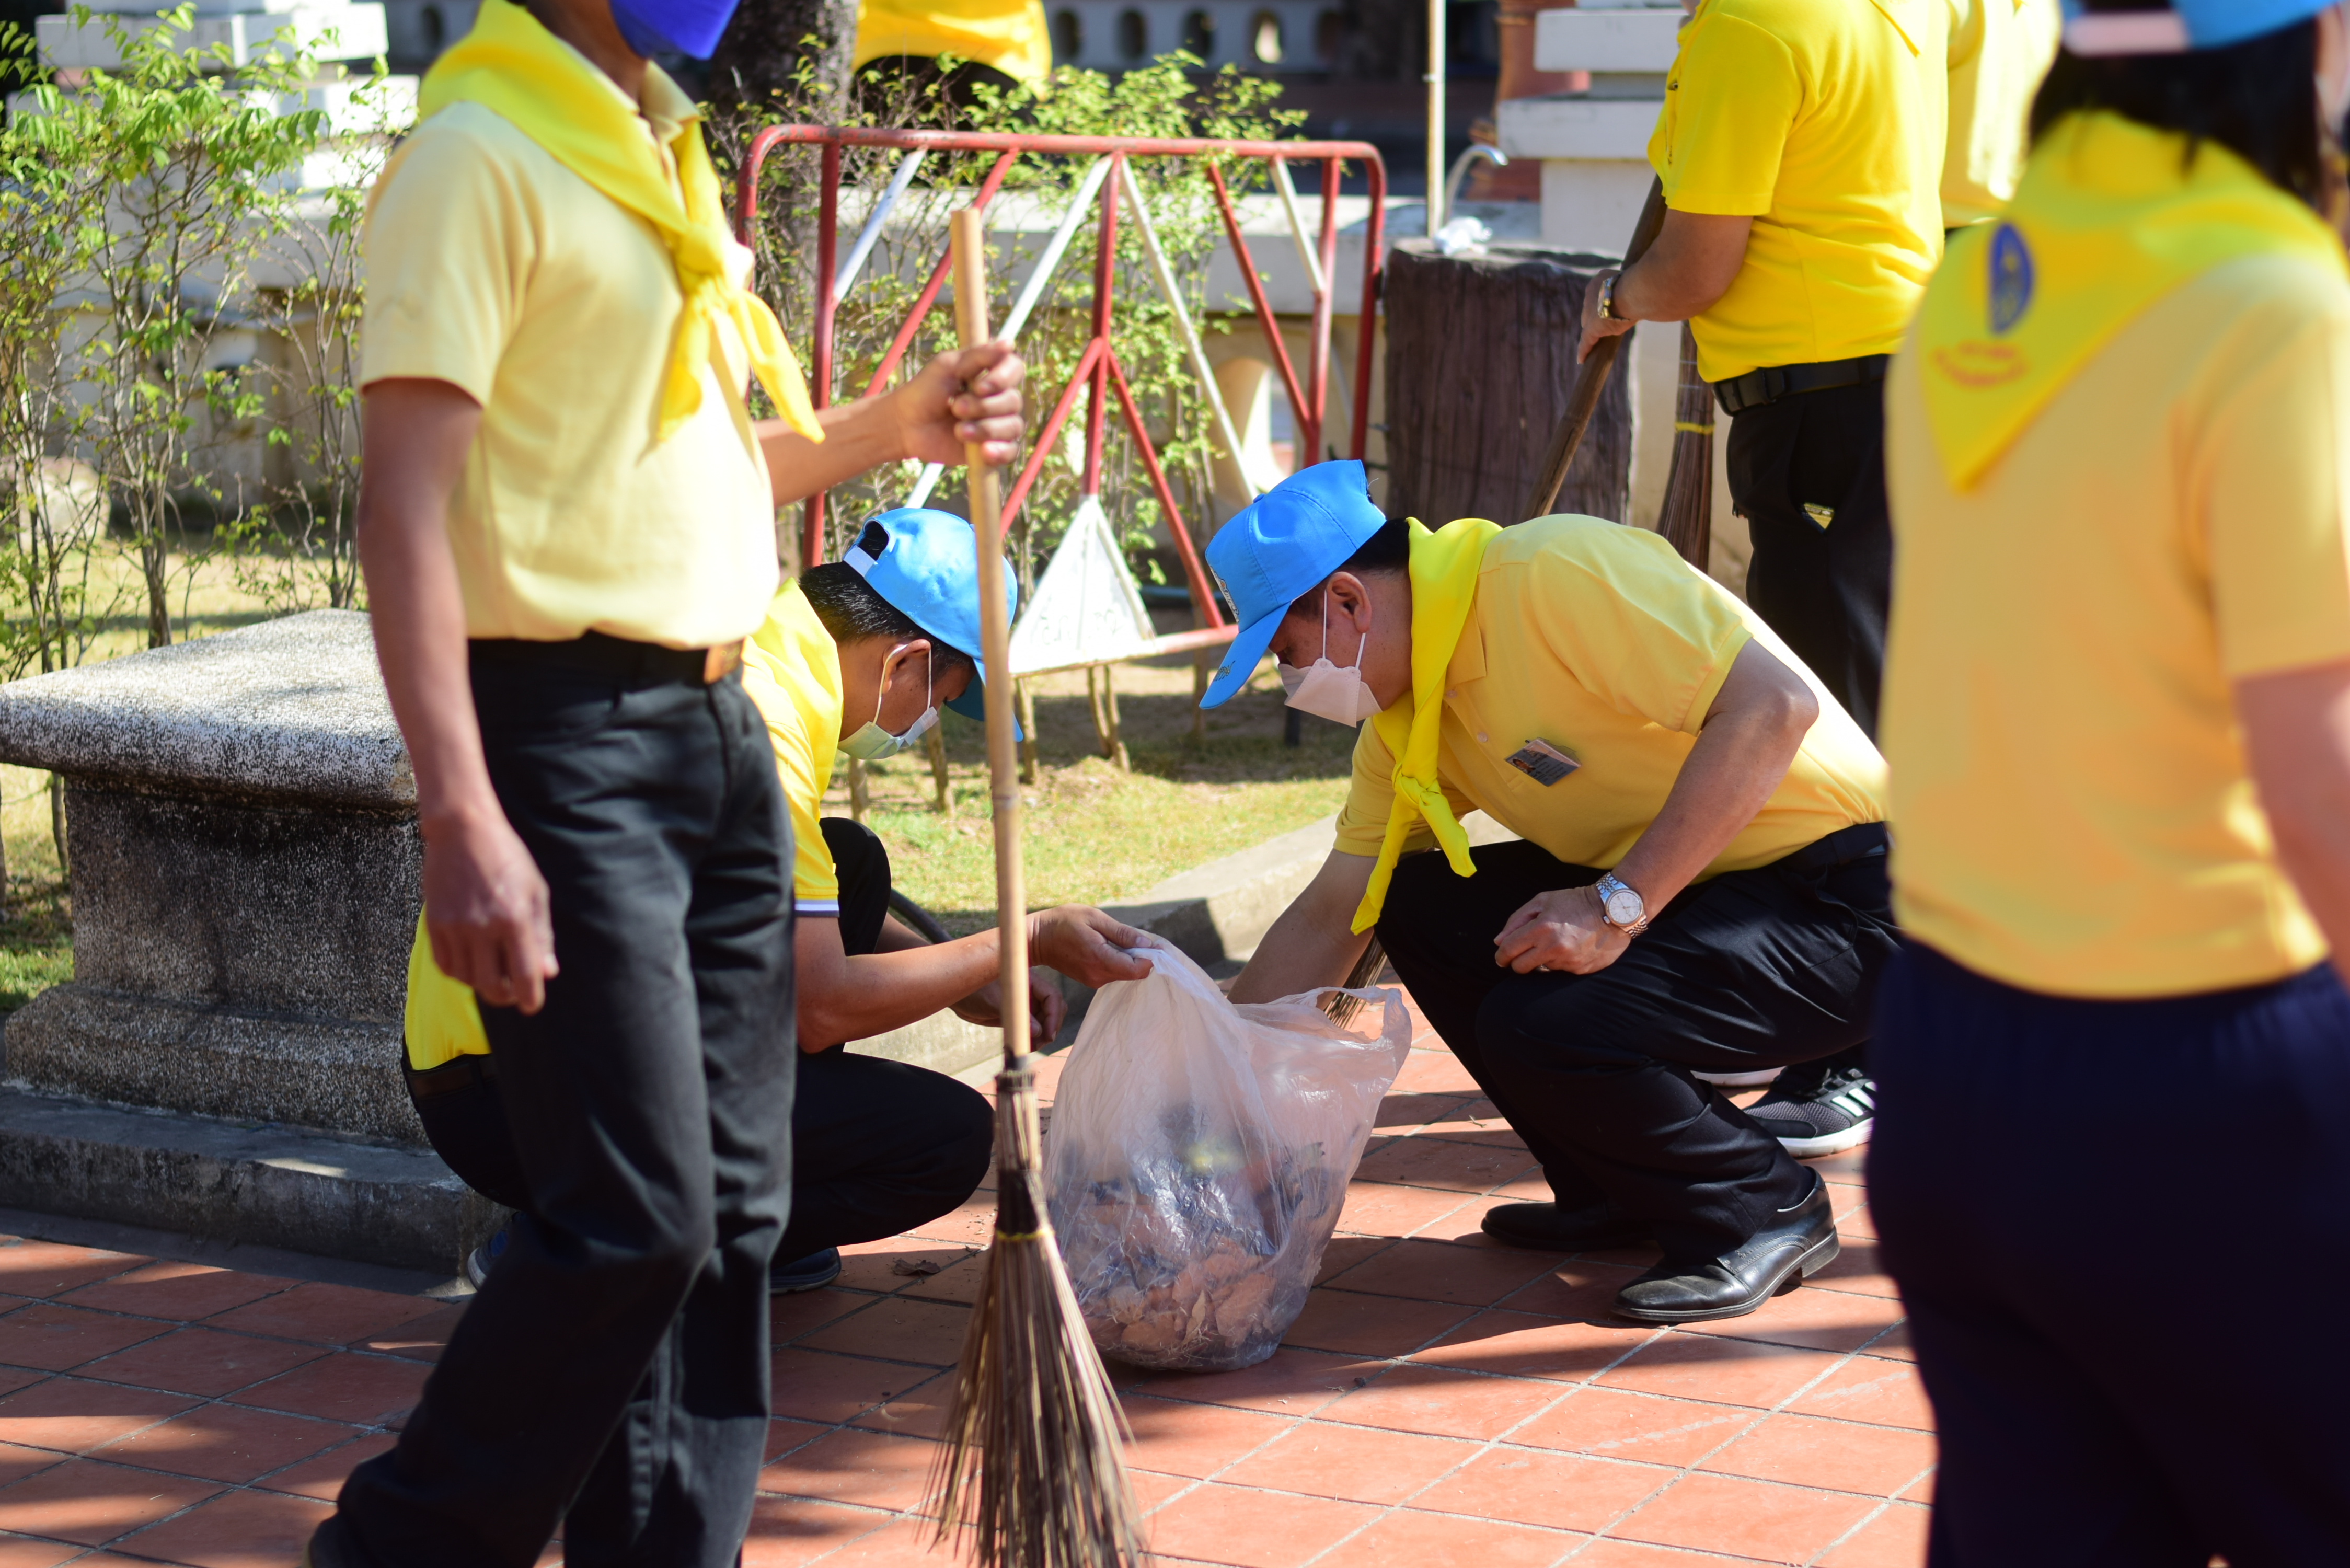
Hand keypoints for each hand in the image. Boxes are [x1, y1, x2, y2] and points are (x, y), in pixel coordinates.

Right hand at [422, 805, 558, 1011]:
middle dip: (506, 997)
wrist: (463, 830)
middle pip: (492, 986)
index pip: (524, 976)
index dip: (530, 998)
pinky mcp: (435, 924)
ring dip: (483, 985)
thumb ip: (542, 935)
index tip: (532, 1004)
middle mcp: (483, 927)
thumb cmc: (507, 858)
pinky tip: (472, 965)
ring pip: (468, 979)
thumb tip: (547, 973)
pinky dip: (460, 974)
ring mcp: (455, 926)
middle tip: (513, 994)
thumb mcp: (536, 891)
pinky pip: (446, 965)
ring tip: (494, 974)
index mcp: (515, 919)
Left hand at [896, 341, 1025, 466]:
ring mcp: (997, 424)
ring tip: (958, 430)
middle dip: (983, 406)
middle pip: (1013, 401)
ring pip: (1012, 427)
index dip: (1003, 378)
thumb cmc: (925, 391)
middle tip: (955, 407)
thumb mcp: (948, 367)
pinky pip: (1010, 451)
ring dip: (985, 428)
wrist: (906, 425)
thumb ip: (979, 356)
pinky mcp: (992, 449)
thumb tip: (1010, 342)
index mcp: (990, 374)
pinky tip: (983, 451)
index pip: (1015, 369)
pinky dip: (999, 452)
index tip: (978, 386)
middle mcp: (998, 398)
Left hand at [952, 968, 1068, 1045]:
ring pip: (1044, 1023)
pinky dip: (1030, 1040)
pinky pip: (1032, 1030)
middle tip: (1036, 1045)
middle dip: (1049, 1028)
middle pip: (1054, 1011)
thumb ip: (1017, 1016)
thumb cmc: (973, 990)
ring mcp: (1026, 1006)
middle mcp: (1031, 993)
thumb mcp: (994, 1002)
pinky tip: (1020, 1046)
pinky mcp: (1018, 1018)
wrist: (957, 995)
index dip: (1054, 1016)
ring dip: (1041, 1037)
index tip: (1048, 1035)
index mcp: (1030, 981)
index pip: (1053, 997)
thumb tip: (1038, 1032)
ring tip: (1026, 1048)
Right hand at [1029, 905, 1158, 987]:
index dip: (1151, 958)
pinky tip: (1105, 945)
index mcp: (1100, 958)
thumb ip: (1122, 933)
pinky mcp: (1090, 980)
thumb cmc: (1063, 922)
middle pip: (1134, 972)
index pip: (1138, 970)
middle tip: (1135, 936)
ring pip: (1124, 973)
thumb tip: (1147, 943)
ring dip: (1128, 958)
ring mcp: (1093, 980)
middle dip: (1141, 956)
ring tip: (1114, 938)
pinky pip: (1112, 972)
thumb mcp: (1094, 918)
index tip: (1154, 944)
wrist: (1036, 939)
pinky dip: (1117, 961)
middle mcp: (1098, 975)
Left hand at [1493, 884, 1628, 975]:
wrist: (1614, 909)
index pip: (1508, 950)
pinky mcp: (1581, 970)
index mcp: (1541, 928)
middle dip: (1517, 962)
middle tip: (1522, 955)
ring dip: (1543, 959)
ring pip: (1542, 969)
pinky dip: (1561, 961)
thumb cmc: (1575, 901)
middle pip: (1521, 968)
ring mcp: (1568, 961)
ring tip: (1558, 942)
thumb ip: (1517, 920)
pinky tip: (1571, 947)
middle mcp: (1553, 948)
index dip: (1501, 956)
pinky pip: (1562, 970)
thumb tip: (1499, 941)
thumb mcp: (1543, 900)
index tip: (1501, 958)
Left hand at [1576, 269, 1635, 363]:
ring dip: (1592, 332)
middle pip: (1590, 309)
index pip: (1599, 294)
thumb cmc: (1642, 285)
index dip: (1604, 302)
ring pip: (1587, 324)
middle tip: (1606, 323)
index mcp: (1600, 280)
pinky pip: (1585, 342)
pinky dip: (1583, 350)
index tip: (1611, 306)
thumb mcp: (1637, 283)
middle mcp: (1590, 294)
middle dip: (1597, 316)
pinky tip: (1581, 360)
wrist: (1636, 292)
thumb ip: (1635, 289)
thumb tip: (1648, 293)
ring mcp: (1589, 312)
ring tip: (1595, 341)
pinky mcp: (1591, 328)